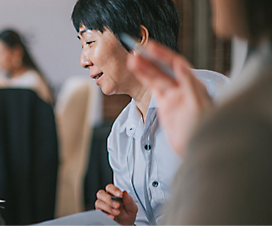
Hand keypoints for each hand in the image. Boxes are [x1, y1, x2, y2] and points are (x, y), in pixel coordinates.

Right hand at [95, 184, 136, 225]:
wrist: (126, 225)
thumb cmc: (127, 215)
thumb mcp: (132, 208)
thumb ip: (129, 200)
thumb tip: (125, 192)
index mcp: (113, 194)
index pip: (109, 187)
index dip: (113, 189)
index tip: (119, 194)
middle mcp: (106, 199)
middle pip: (101, 193)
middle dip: (109, 199)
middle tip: (117, 205)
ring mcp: (102, 206)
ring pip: (98, 202)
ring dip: (107, 207)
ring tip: (116, 212)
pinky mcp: (100, 213)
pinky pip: (98, 212)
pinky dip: (105, 214)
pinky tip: (112, 216)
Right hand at [127, 41, 212, 155]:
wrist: (196, 150)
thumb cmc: (202, 130)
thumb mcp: (197, 106)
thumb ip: (189, 84)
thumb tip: (181, 65)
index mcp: (194, 85)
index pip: (176, 65)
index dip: (163, 55)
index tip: (150, 47)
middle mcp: (184, 87)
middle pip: (165, 69)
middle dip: (151, 58)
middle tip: (136, 49)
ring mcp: (173, 96)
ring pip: (156, 77)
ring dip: (144, 67)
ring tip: (131, 59)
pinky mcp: (165, 105)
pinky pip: (153, 88)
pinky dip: (144, 78)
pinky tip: (137, 70)